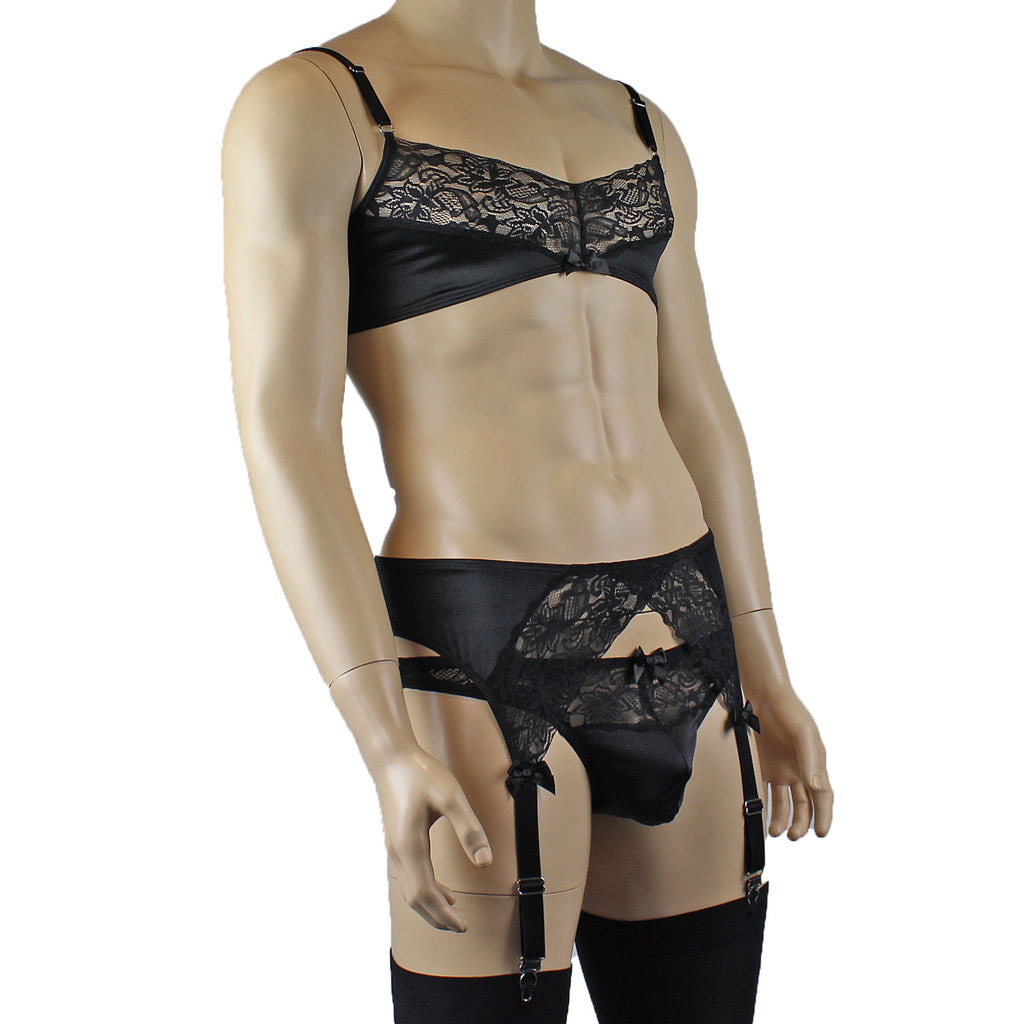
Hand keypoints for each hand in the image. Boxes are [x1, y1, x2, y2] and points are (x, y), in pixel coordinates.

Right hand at [372, 744, 492, 931]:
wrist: (391, 756)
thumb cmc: (422, 774)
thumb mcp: (451, 798)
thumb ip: (468, 829)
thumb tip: (485, 862)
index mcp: (410, 846)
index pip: (425, 894)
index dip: (443, 915)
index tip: (463, 926)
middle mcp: (398, 852)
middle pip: (415, 898)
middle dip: (437, 917)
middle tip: (461, 927)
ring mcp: (395, 847)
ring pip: (411, 888)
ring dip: (431, 905)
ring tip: (453, 914)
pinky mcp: (397, 839)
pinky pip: (410, 875)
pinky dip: (425, 889)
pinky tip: (442, 889)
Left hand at [753, 688, 833, 838]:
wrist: (764, 696)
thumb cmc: (790, 711)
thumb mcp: (804, 732)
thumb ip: (810, 758)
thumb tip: (816, 784)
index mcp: (815, 765)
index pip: (823, 796)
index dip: (825, 816)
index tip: (822, 833)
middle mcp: (800, 771)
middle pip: (805, 804)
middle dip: (802, 823)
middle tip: (793, 836)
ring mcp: (781, 770)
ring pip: (785, 802)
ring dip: (782, 819)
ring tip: (775, 832)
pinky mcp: (763, 766)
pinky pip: (763, 791)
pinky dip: (762, 805)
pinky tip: (758, 817)